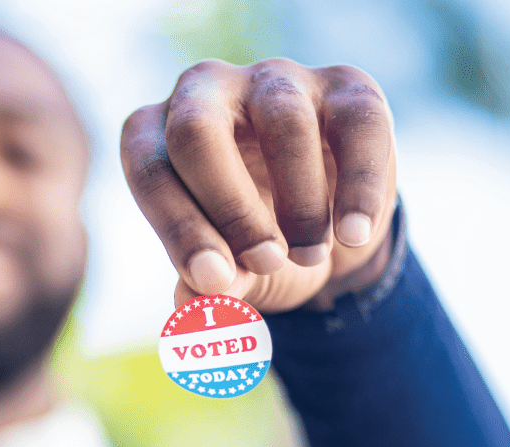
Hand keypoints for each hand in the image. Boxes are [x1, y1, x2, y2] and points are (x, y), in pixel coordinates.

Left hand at [121, 59, 397, 312]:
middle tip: (264, 263)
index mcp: (154, 133)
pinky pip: (357, 126)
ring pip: (283, 123)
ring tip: (308, 257)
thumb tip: (193, 302)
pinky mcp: (344, 85)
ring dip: (299, 204)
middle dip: (230, 208)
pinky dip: (358, 188)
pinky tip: (353, 235)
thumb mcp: (228, 269)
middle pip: (196, 131)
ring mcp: (273, 81)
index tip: (215, 282)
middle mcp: (204, 90)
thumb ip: (208, 284)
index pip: (150, 171)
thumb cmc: (253, 243)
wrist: (326, 233)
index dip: (180, 229)